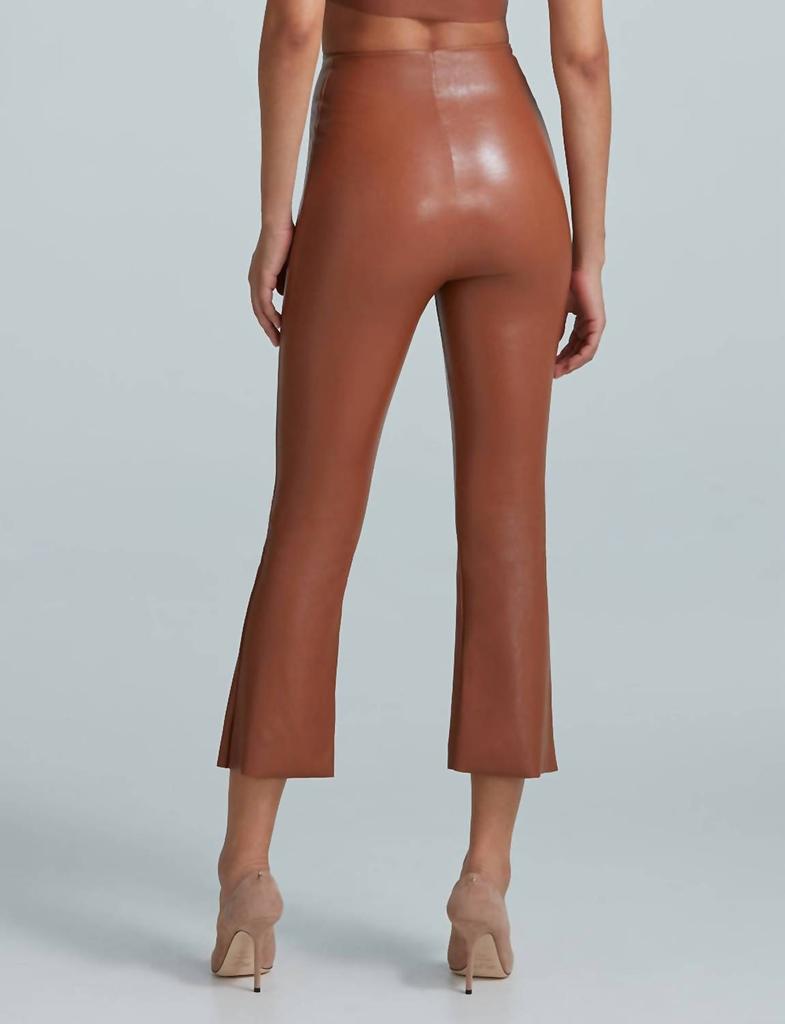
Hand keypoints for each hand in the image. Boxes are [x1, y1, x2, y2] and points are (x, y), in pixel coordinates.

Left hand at [248, 221, 293, 345]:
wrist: (278, 224)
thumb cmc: (285, 238)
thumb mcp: (286, 264)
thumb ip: (283, 279)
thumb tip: (283, 294)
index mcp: (259, 275)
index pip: (262, 302)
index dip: (269, 318)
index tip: (278, 330)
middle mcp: (254, 279)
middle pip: (259, 310)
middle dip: (268, 327)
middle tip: (277, 341)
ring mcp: (256, 279)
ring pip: (260, 310)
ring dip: (269, 326)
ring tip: (278, 338)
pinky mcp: (262, 278)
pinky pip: (264, 303)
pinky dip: (271, 316)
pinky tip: (279, 325)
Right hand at [555, 268, 605, 377]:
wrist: (577, 268)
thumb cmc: (566, 283)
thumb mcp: (556, 310)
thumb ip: (555, 327)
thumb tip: (546, 344)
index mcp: (581, 323)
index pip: (572, 346)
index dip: (561, 358)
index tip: (550, 367)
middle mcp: (590, 326)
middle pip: (578, 352)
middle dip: (565, 365)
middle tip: (552, 374)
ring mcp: (595, 325)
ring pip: (585, 353)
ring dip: (571, 364)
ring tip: (558, 372)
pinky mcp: (598, 323)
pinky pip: (590, 347)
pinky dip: (579, 357)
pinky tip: (569, 364)